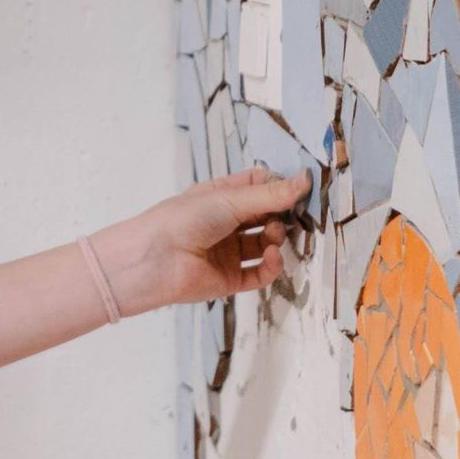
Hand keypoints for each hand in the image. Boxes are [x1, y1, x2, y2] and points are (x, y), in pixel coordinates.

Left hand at [98, 165, 314, 314]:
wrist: (155, 260)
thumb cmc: (182, 220)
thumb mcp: (229, 199)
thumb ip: (270, 194)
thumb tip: (304, 180)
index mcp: (220, 197)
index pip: (258, 187)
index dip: (278, 187)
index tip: (298, 188)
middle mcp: (225, 223)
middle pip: (266, 215)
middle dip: (282, 215)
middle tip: (295, 214)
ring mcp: (228, 252)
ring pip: (266, 244)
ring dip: (277, 238)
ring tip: (274, 234)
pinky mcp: (230, 278)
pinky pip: (260, 274)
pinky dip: (272, 266)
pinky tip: (272, 256)